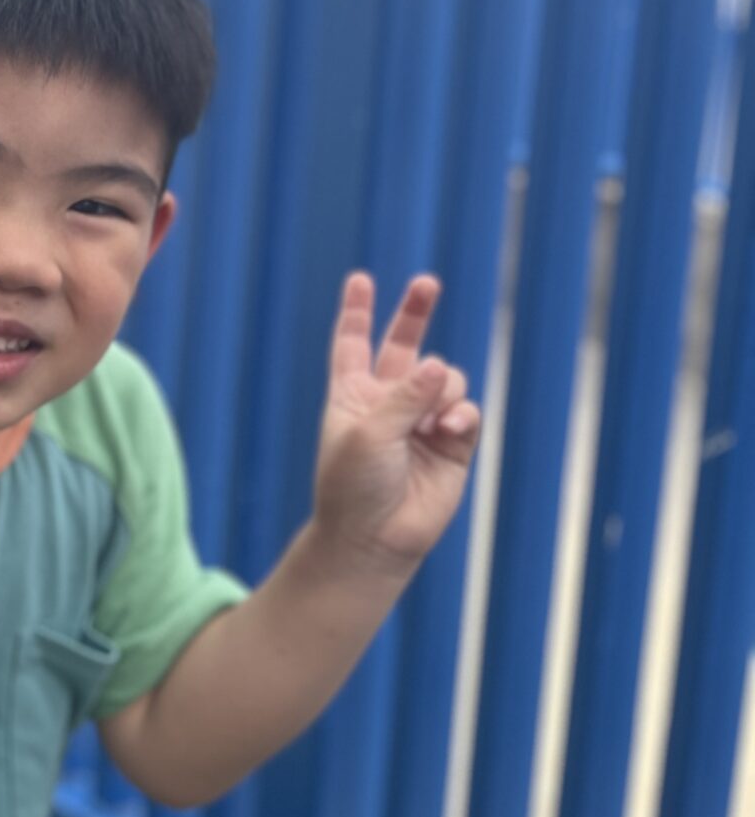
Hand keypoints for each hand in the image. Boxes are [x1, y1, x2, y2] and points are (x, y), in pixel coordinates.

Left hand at [312, 273, 481, 567]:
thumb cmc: (354, 484)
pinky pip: (465, 409)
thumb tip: (437, 365)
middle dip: (416, 313)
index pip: (353, 343)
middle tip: (426, 282)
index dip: (357, 312)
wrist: (375, 537)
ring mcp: (422, 420)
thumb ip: (404, 396)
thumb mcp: (368, 432)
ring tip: (431, 421)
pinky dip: (459, 414)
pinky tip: (447, 431)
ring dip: (441, 389)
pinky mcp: (453, 442)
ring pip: (445, 378)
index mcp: (352, 394)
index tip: (360, 279)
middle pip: (404, 346)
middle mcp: (388, 401)